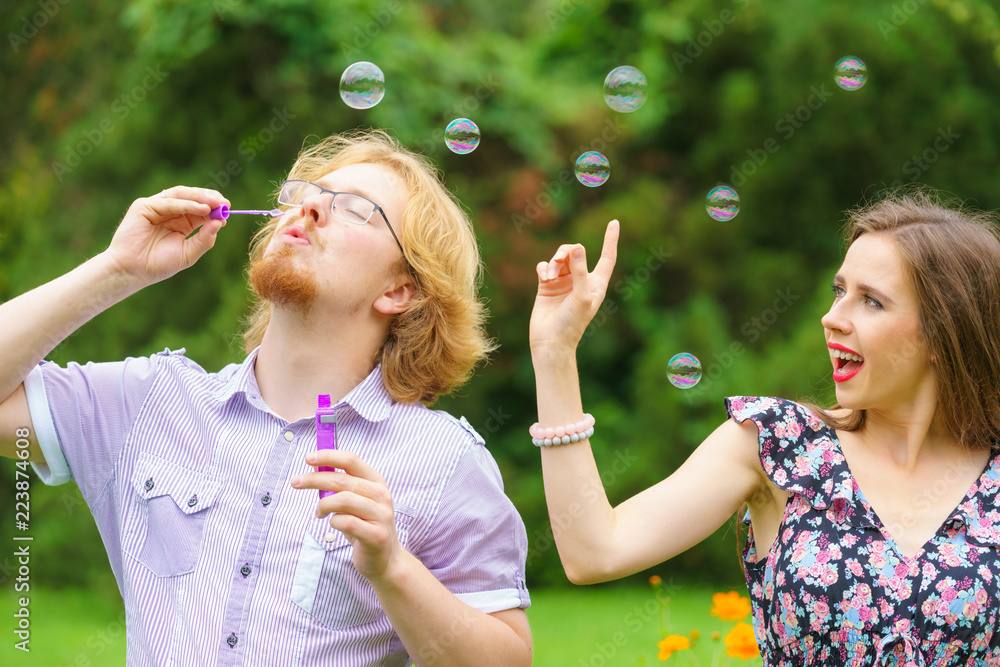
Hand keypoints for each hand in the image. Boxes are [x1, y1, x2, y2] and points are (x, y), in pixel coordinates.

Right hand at [104, 186, 229, 286]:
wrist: (132, 271)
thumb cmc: (158, 264)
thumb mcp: (188, 253)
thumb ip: (204, 239)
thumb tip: (220, 223)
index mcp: (181, 223)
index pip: (200, 209)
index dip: (215, 208)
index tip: (228, 210)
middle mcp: (170, 212)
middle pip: (192, 198)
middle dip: (210, 199)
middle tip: (225, 203)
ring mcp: (156, 207)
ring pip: (181, 195)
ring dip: (200, 197)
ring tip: (216, 203)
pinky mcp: (144, 206)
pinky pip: (169, 202)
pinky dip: (187, 204)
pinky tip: (202, 209)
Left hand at [292, 450, 402, 580]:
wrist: (385, 558)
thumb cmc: (364, 526)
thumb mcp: (354, 501)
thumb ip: (340, 485)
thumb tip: (316, 469)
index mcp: (376, 482)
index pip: (351, 460)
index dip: (328, 456)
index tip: (308, 458)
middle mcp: (381, 495)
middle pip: (342, 480)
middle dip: (314, 479)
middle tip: (296, 482)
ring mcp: (381, 515)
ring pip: (343, 500)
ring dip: (324, 504)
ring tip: (319, 512)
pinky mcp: (376, 535)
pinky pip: (345, 522)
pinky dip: (333, 522)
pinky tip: (333, 524)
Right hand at [529, 219, 618, 353]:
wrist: (550, 342)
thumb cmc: (571, 323)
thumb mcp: (581, 296)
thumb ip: (580, 271)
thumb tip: (578, 248)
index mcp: (596, 284)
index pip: (607, 257)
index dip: (610, 240)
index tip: (614, 222)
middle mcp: (580, 280)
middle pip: (577, 252)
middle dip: (566, 252)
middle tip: (559, 261)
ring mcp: (563, 282)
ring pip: (559, 258)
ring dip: (554, 262)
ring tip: (549, 275)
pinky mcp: (547, 285)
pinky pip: (545, 266)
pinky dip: (544, 268)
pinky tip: (543, 277)